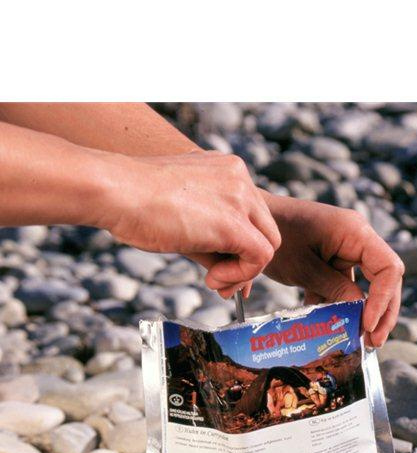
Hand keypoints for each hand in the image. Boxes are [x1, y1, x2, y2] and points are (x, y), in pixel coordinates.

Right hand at [100, 150, 280, 296]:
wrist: (112, 190)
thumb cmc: (133, 202)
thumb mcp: (183, 215)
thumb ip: (211, 240)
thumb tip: (228, 275)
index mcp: (226, 170)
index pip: (251, 214)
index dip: (241, 246)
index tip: (221, 268)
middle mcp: (238, 178)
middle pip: (264, 229)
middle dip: (247, 261)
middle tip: (220, 282)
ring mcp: (240, 197)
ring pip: (268, 243)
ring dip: (244, 271)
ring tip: (214, 282)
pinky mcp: (234, 223)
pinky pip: (260, 256)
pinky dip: (242, 275)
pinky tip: (213, 279)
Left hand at [232, 194, 402, 347]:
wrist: (250, 224)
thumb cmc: (274, 237)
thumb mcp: (302, 268)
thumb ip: (334, 289)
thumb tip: (361, 314)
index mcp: (355, 232)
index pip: (388, 268)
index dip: (383, 299)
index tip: (367, 325)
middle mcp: (357, 239)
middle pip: (385, 279)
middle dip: (381, 312)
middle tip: (373, 342)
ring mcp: (346, 250)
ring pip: (366, 287)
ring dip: (359, 314)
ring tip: (354, 341)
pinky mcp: (333, 261)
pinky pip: (345, 286)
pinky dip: (338, 306)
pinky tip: (327, 327)